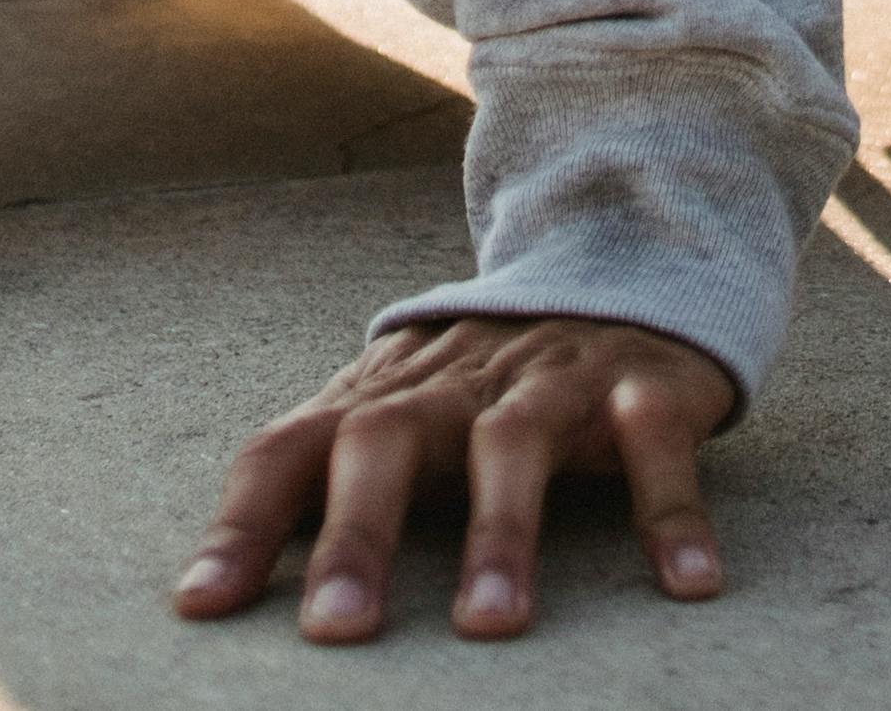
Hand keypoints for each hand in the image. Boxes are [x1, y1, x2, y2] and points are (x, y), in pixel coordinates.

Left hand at [175, 313, 738, 642]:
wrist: (625, 259)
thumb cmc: (482, 383)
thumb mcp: (399, 416)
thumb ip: (324, 482)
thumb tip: (206, 592)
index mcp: (380, 396)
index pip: (289, 448)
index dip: (242, 524)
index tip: (202, 608)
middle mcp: (455, 383)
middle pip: (386, 442)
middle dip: (357, 536)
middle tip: (336, 631)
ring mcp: (551, 377)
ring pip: (514, 446)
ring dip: (501, 535)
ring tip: (491, 628)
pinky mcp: (644, 381)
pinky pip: (656, 444)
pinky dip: (670, 513)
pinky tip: (688, 587)